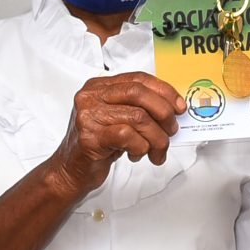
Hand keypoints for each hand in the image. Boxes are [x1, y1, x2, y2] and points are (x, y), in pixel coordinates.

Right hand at [45, 72, 183, 200]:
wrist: (71, 171)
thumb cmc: (99, 145)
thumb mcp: (118, 119)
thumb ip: (138, 108)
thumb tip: (173, 108)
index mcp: (99, 86)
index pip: (137, 78)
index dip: (163, 90)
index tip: (179, 106)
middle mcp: (91, 96)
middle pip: (138, 93)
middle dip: (163, 112)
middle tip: (172, 130)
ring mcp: (88, 115)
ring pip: (138, 117)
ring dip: (156, 138)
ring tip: (157, 151)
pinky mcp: (89, 137)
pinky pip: (127, 136)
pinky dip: (141, 147)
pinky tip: (137, 155)